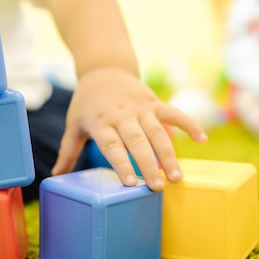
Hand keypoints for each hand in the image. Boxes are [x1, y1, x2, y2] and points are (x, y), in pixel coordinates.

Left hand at [52, 67, 207, 189]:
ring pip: (158, 132)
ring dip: (169, 154)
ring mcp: (140, 108)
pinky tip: (202, 140)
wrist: (103, 70)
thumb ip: (68, 151)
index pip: (112, 146)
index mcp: (100, 122)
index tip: (131, 184)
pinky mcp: (155, 102)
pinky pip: (175, 113)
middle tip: (158, 187)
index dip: (122, 164)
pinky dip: (189, 124)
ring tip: (178, 177)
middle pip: (137, 142)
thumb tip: (55, 175)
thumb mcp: (74, 125)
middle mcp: (122, 115)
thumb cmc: (86, 104)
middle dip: (148, 164)